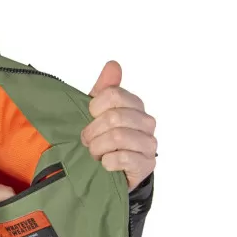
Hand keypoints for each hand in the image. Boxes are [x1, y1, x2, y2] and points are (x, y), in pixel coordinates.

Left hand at [80, 60, 156, 189]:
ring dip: (98, 148)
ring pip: (118, 137)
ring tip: (96, 153)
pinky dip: (107, 162)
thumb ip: (105, 88)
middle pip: (114, 117)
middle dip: (92, 132)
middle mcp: (146, 122)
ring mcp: (149, 144)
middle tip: (87, 141)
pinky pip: (123, 158)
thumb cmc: (103, 138)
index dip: (94, 107)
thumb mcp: (98, 112)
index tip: (89, 117)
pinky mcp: (146, 164)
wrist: (110, 172)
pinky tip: (105, 164)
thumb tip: (113, 65)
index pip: (113, 94)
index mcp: (134, 105)